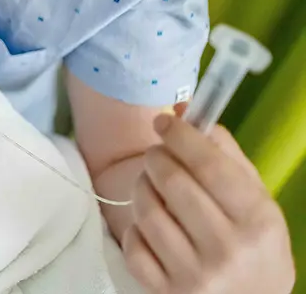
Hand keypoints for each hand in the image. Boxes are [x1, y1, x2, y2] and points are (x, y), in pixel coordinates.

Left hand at [122, 105, 294, 293]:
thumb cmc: (253, 246)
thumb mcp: (257, 202)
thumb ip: (226, 156)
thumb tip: (187, 113)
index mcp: (257, 221)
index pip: (209, 166)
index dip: (181, 137)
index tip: (164, 121)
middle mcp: (227, 249)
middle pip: (172, 183)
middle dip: (157, 158)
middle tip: (157, 155)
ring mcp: (194, 274)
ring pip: (147, 210)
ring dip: (142, 189)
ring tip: (152, 187)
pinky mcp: (165, 291)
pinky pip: (133, 244)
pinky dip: (135, 228)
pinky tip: (150, 226)